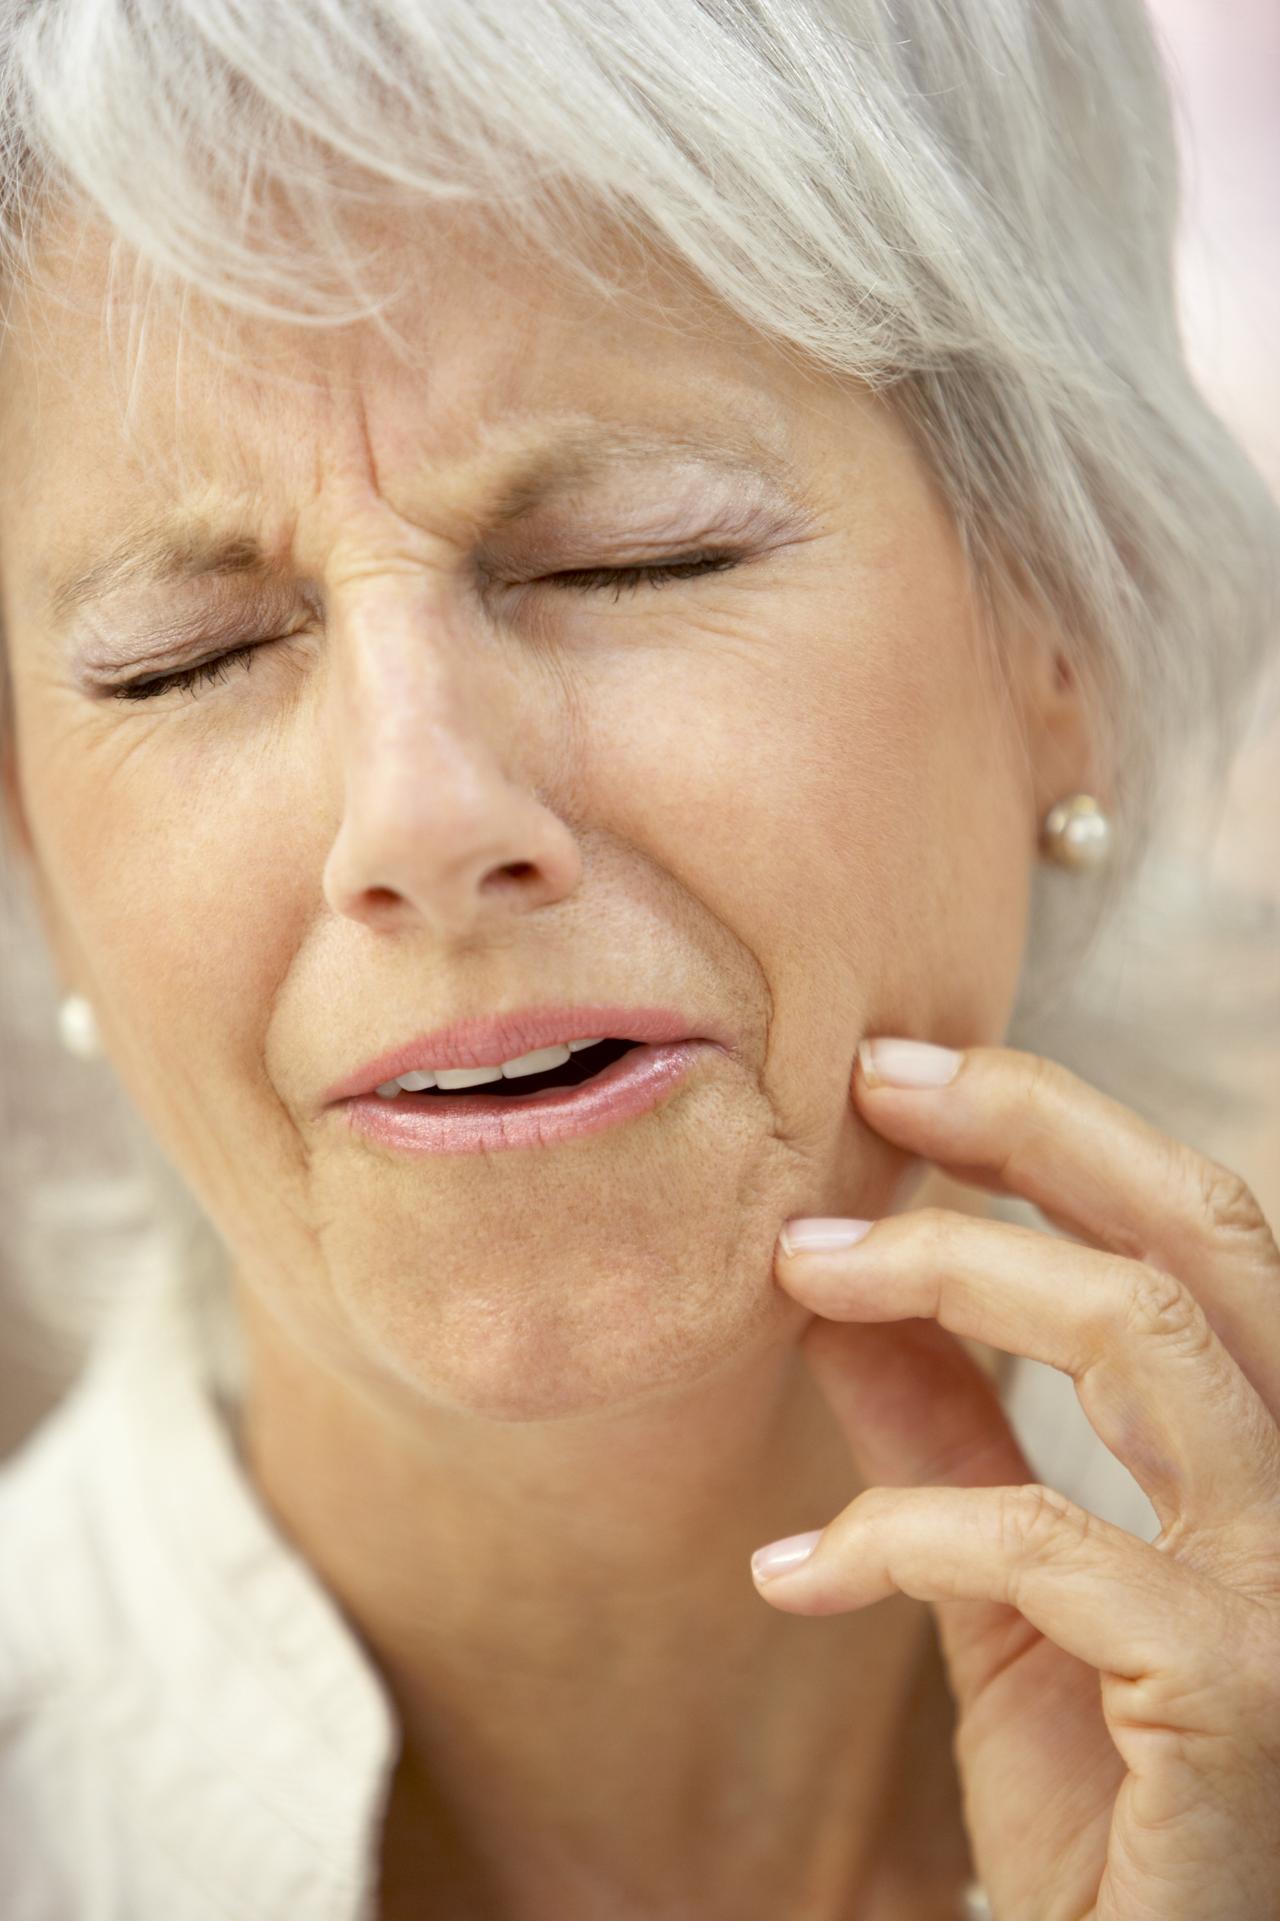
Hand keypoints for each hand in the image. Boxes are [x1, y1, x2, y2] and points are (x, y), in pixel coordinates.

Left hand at [751, 1038, 1279, 1920]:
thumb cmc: (1104, 1794)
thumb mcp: (1000, 1584)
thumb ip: (939, 1428)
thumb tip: (833, 1286)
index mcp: (1269, 1449)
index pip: (1195, 1224)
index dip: (1054, 1123)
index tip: (899, 1072)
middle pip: (1202, 1231)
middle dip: (1032, 1129)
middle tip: (868, 1085)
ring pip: (1140, 1337)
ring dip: (951, 1275)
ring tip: (801, 1275)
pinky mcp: (1240, 1693)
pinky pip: (1045, 1544)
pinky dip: (894, 1534)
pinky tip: (793, 1572)